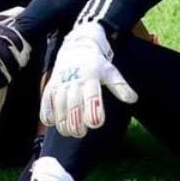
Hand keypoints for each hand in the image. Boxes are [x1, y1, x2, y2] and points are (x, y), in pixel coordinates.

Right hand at [40, 22, 136, 137]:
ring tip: (69, 132)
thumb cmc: (96, 65)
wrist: (76, 47)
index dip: (93, 111)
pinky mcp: (50, 87)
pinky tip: (52, 123)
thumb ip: (121, 86)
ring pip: (59, 107)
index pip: (92, 96)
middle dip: (76, 123)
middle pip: (73, 106)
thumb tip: (133, 99)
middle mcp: (75, 81)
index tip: (96, 124)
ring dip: (63, 123)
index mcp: (92, 77)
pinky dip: (47, 114)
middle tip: (81, 132)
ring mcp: (60, 84)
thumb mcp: (110, 72)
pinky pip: (46, 102)